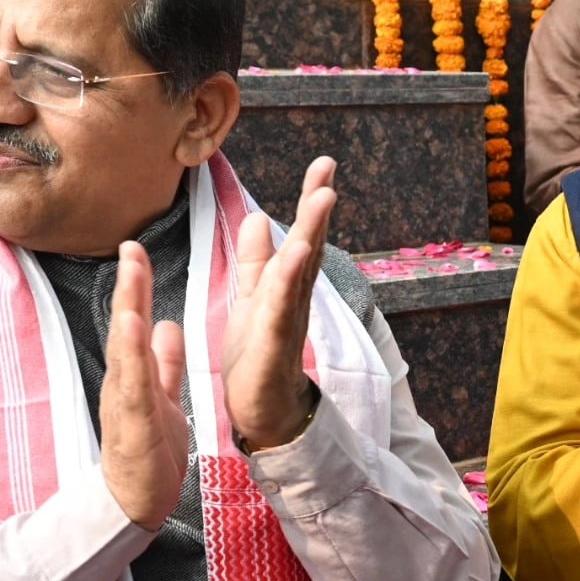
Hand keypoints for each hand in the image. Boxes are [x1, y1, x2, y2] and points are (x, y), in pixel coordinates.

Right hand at [99, 242, 188, 529]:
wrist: (138, 501)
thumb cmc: (149, 449)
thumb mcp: (162, 396)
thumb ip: (164, 362)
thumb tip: (165, 323)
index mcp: (134, 374)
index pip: (135, 321)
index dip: (136, 286)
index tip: (136, 249)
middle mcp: (125, 382)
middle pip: (125, 328)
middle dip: (129, 288)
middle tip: (131, 248)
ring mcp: (125, 404)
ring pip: (125, 356)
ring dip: (127, 319)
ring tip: (132, 283)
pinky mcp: (133, 427)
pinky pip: (134, 391)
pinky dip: (136, 363)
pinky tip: (138, 336)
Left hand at [221, 157, 336, 450]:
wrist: (263, 415)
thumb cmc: (258, 359)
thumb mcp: (250, 301)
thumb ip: (255, 263)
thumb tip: (257, 218)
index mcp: (285, 287)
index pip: (301, 236)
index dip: (310, 202)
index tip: (323, 166)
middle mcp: (293, 299)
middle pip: (308, 247)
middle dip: (317, 208)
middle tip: (327, 170)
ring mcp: (288, 321)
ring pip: (300, 273)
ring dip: (312, 233)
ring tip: (322, 198)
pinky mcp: (276, 346)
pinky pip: (282, 309)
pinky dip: (288, 281)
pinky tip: (297, 254)